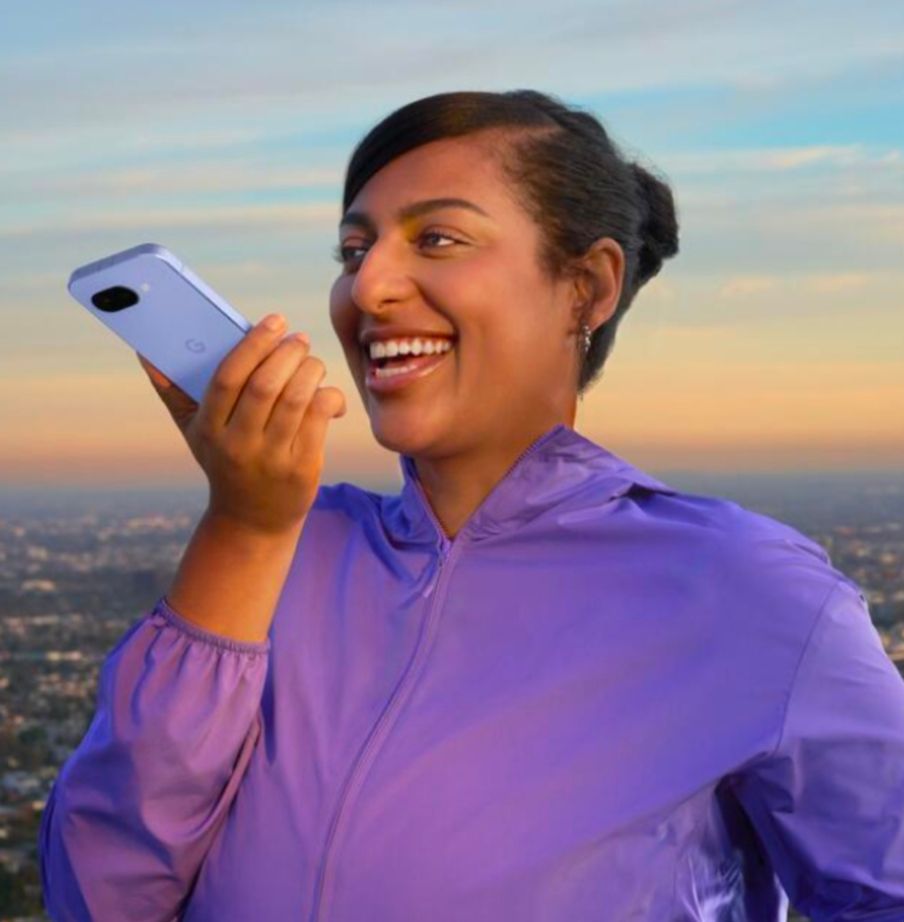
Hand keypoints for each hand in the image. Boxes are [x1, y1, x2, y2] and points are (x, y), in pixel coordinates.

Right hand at [137, 314, 346, 534]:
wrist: (252, 519)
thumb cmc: (225, 462)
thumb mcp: (194, 433)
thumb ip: (173, 392)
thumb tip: (145, 351)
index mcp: (209, 429)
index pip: (228, 379)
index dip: (254, 344)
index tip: (275, 321)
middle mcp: (238, 445)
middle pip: (266, 386)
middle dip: (288, 353)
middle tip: (298, 339)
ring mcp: (272, 459)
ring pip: (297, 399)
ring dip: (311, 371)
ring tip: (312, 361)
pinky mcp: (302, 469)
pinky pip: (320, 419)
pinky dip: (328, 397)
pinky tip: (325, 392)